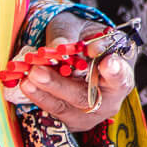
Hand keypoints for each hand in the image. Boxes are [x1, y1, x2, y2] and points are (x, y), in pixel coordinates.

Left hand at [6, 11, 133, 132]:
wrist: (75, 53)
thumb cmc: (81, 37)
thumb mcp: (76, 27)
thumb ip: (68, 35)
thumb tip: (59, 47)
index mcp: (121, 72)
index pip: (121, 76)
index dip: (114, 71)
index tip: (106, 63)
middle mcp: (110, 98)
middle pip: (86, 97)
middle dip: (60, 85)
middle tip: (37, 71)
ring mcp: (91, 113)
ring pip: (66, 107)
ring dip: (44, 92)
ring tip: (27, 77)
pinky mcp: (72, 120)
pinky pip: (54, 112)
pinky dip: (38, 97)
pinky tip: (26, 84)